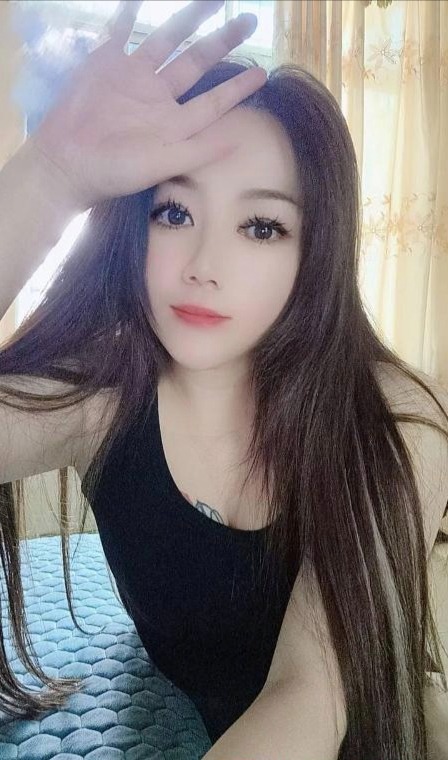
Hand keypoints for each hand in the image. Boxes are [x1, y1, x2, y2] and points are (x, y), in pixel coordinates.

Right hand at [28, 0, 266, 210]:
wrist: (66, 163)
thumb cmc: (115, 171)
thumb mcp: (161, 164)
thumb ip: (198, 151)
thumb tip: (238, 142)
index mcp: (174, 123)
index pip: (214, 101)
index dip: (238, 88)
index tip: (262, 74)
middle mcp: (158, 97)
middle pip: (197, 62)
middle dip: (222, 41)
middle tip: (248, 21)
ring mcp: (133, 78)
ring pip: (167, 41)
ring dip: (188, 19)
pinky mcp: (106, 64)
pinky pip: (121, 30)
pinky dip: (130, 12)